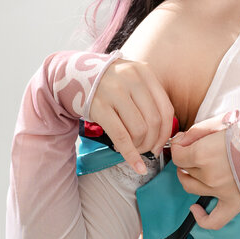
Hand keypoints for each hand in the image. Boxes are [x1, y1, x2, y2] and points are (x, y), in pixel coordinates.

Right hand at [89, 58, 175, 174]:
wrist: (73, 76)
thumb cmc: (109, 85)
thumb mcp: (132, 81)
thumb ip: (149, 99)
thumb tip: (165, 134)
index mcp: (144, 72)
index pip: (166, 109)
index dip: (166, 133)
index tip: (161, 145)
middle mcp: (132, 79)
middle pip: (154, 121)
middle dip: (153, 142)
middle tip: (147, 150)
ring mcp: (115, 91)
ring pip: (140, 130)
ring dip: (139, 147)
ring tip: (131, 147)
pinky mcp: (99, 106)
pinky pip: (121, 136)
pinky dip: (131, 155)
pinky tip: (136, 166)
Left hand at [169, 114, 239, 230]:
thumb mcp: (223, 121)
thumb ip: (196, 131)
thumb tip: (180, 141)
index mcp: (203, 154)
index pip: (177, 155)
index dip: (180, 146)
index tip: (186, 142)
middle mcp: (209, 176)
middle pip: (185, 169)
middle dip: (188, 158)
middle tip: (198, 149)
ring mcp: (221, 192)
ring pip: (191, 188)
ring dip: (190, 177)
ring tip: (196, 169)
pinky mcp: (234, 204)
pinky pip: (213, 220)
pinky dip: (201, 218)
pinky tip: (195, 208)